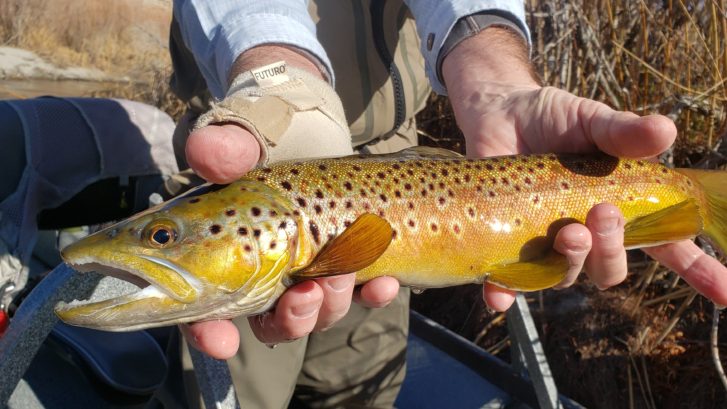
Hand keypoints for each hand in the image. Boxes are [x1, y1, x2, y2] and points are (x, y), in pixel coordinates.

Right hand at [180, 46, 399, 359]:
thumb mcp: (241, 128)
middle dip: (291, 319)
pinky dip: (372, 295)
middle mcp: (262, 264)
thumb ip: (223, 144)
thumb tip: (205, 153)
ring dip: (331, 304)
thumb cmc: (261, 123)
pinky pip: (359, 291)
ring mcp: (306, 264)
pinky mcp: (345, 257)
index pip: (202, 303)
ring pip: (317, 310)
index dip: (206, 329)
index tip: (223, 342)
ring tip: (345, 272)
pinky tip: (386, 283)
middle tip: (307, 293)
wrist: (309, 114)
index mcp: (221, 245)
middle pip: (269, 319)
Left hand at [442, 27, 726, 309]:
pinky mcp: (506, 244)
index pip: (668, 246)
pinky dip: (505, 292)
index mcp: (621, 208)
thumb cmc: (553, 118)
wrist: (499, 110)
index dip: (700, 271)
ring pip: (568, 276)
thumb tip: (666, 131)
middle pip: (612, 267)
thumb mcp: (591, 120)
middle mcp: (587, 233)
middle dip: (613, 248)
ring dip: (574, 261)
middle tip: (602, 212)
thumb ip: (623, 131)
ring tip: (569, 231)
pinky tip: (498, 296)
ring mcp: (546, 241)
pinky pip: (508, 280)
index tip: (726, 293)